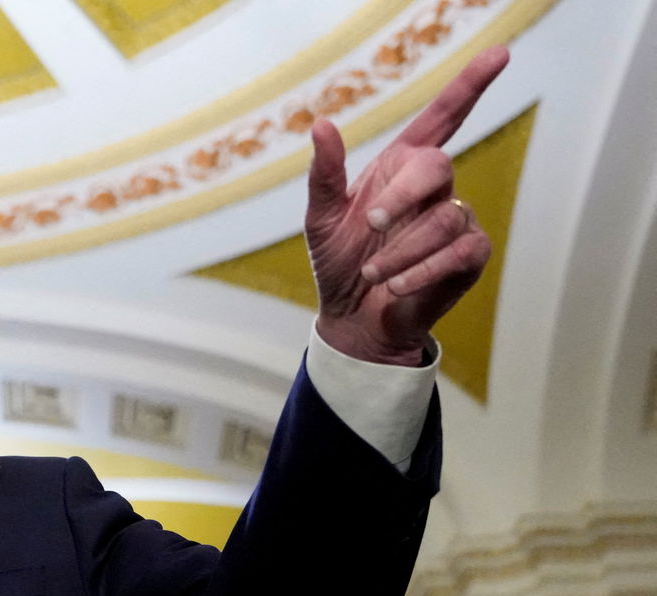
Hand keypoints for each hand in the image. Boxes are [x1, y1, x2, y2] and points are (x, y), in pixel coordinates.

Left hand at [307, 46, 509, 363]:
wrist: (353, 318)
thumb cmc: (341, 262)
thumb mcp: (322, 219)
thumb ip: (324, 174)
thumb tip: (321, 123)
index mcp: (401, 167)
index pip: (442, 117)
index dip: (470, 85)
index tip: (499, 54)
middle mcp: (434, 188)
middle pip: (437, 166)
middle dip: (400, 197)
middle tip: (369, 224)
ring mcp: (457, 219)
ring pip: (442, 218)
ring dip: (400, 250)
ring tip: (373, 273)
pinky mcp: (469, 255)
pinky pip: (457, 251)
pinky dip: (420, 271)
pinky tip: (396, 287)